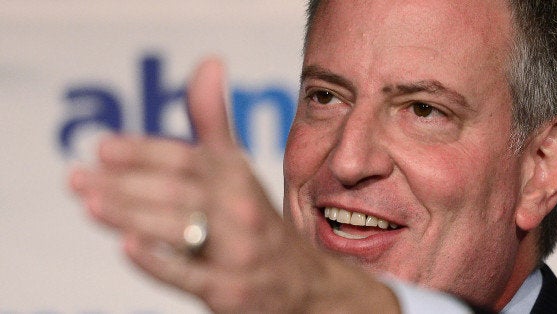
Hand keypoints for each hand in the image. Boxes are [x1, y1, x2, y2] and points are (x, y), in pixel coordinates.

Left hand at [69, 59, 398, 312]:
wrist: (299, 280)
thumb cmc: (254, 218)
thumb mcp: (237, 168)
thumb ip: (214, 119)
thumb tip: (208, 62)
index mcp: (238, 177)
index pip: (186, 158)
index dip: (143, 151)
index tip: (102, 148)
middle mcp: (240, 210)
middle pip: (177, 191)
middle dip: (123, 184)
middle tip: (77, 178)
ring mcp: (237, 251)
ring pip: (179, 228)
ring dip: (130, 215)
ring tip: (90, 204)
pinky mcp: (229, 289)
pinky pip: (189, 275)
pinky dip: (158, 261)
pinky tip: (127, 247)